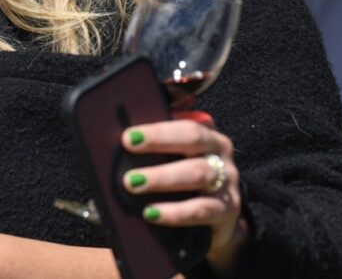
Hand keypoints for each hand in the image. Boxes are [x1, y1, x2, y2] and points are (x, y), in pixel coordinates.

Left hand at [120, 114, 247, 268]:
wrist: (216, 220)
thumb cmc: (186, 181)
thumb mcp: (174, 160)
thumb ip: (154, 149)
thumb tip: (114, 145)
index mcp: (206, 133)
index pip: (184, 121)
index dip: (159, 126)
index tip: (129, 134)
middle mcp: (220, 152)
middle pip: (193, 138)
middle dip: (159, 141)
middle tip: (128, 144)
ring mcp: (226, 181)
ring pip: (198, 173)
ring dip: (162, 177)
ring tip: (133, 183)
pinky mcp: (227, 210)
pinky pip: (201, 209)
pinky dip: (175, 212)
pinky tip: (152, 213)